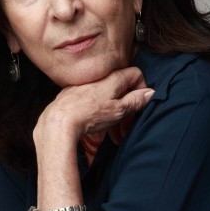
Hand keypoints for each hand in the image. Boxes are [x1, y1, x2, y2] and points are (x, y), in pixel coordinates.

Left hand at [34, 66, 153, 141]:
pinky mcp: (72, 96)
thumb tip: (150, 92)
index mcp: (113, 78)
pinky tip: (97, 130)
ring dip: (114, 116)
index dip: (141, 88)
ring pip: (106, 98)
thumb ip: (135, 100)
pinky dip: (99, 114)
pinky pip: (92, 102)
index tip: (140, 104)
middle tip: (128, 128)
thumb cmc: (89, 115)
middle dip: (128, 109)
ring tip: (114, 136)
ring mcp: (84, 86)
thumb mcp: (119, 110)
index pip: (135, 74)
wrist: (59, 122)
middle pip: (121, 89)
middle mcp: (99, 78)